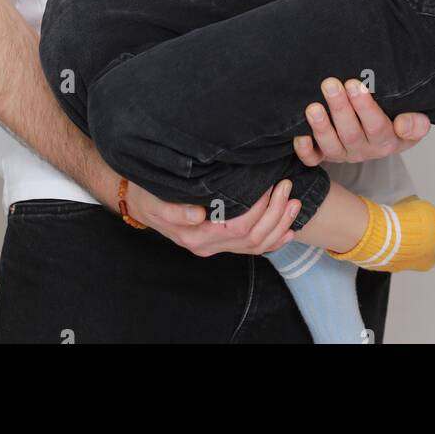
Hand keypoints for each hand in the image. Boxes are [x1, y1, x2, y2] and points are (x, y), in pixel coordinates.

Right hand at [124, 177, 302, 257]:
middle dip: (275, 213)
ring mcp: (216, 247)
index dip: (259, 209)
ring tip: (293, 202)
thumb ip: (175, 210)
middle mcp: (208, 246)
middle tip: (287, 187)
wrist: (141, 202)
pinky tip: (288, 230)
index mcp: (195, 236)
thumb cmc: (149, 196)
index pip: (237, 227)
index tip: (270, 186)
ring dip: (279, 225)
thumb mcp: (155, 200)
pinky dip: (273, 240)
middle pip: (252, 237)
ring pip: (256, 245)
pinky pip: (252, 248)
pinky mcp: (221, 242)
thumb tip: (197, 215)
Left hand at [292, 78, 430, 165]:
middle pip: (350, 132)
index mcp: (385, 141)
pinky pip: (312, 159)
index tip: (354, 84)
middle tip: (330, 84)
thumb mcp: (414, 124)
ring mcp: (342, 153)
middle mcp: (362, 149)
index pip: (376, 126)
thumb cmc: (395, 123)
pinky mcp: (324, 156)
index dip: (365, 107)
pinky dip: (304, 149)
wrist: (382, 136)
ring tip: (313, 107)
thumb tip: (402, 124)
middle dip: (339, 108)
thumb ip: (415, 125)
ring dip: (320, 126)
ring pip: (330, 145)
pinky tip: (299, 135)